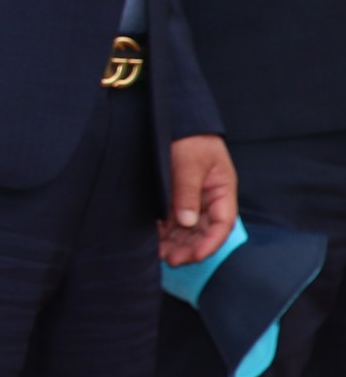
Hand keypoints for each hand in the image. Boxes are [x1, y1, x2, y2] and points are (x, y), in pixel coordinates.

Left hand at [164, 134, 237, 265]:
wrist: (174, 116)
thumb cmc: (189, 136)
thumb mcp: (190, 162)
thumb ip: (187, 192)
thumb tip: (186, 222)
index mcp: (222, 190)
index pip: (222, 224)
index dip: (210, 243)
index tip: (195, 256)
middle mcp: (208, 198)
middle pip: (203, 230)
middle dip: (189, 247)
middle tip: (171, 260)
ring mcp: (191, 197)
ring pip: (187, 228)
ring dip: (176, 242)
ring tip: (160, 255)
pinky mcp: (173, 194)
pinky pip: (172, 218)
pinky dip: (165, 230)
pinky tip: (154, 239)